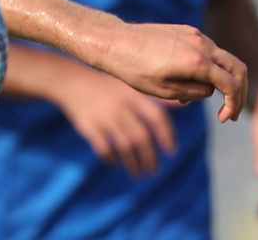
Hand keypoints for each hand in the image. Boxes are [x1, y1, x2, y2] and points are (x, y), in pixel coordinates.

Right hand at [53, 66, 177, 176]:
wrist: (71, 82)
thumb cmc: (107, 88)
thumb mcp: (131, 88)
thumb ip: (156, 99)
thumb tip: (186, 104)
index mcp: (133, 97)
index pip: (157, 117)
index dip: (167, 136)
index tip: (171, 153)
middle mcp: (120, 107)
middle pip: (141, 137)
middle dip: (150, 158)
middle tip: (153, 171)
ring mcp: (103, 117)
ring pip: (124, 146)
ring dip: (133, 164)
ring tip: (138, 174)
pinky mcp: (87, 125)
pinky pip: (103, 147)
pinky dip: (110, 158)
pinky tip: (114, 163)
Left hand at [97, 22, 246, 121]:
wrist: (113, 41)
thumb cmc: (134, 69)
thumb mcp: (165, 91)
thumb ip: (195, 92)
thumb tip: (211, 90)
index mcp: (197, 61)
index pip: (231, 84)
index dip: (233, 104)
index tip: (225, 119)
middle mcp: (200, 44)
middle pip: (237, 68)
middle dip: (238, 91)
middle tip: (231, 112)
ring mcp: (194, 34)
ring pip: (222, 59)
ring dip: (219, 79)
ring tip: (192, 96)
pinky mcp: (186, 30)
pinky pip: (207, 49)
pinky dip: (207, 66)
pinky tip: (186, 80)